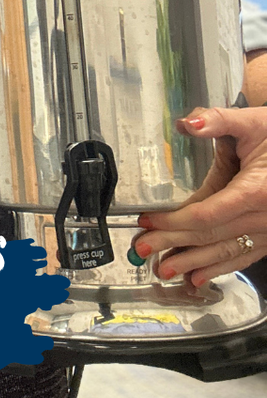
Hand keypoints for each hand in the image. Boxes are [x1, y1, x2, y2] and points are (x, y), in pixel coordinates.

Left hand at [134, 106, 266, 285]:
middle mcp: (263, 216)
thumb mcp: (251, 123)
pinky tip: (197, 276)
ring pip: (225, 251)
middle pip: (210, 235)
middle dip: (173, 243)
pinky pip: (243, 256)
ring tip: (163, 269)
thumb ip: (218, 121)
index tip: (148, 220)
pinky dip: (218, 268)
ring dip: (192, 262)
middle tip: (143, 247)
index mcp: (255, 190)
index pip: (206, 214)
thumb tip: (188, 123)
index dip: (174, 221)